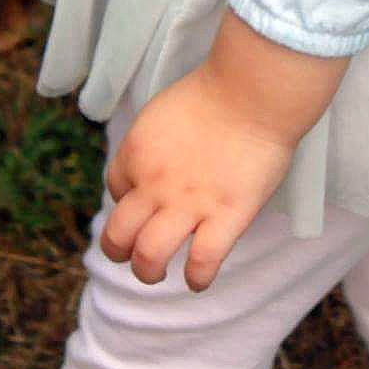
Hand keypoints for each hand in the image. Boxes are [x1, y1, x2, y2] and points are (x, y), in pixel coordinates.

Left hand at [99, 62, 295, 292]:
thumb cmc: (219, 90)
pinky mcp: (225, 217)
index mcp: (137, 152)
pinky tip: (198, 279)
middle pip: (117, 235)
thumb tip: (159, 165)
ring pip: (148, 257)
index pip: (114, 189)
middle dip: (120, 250)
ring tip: (158, 271)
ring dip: (148, 270)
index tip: (142, 203)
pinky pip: (201, 263)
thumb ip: (155, 143)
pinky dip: (196, 278)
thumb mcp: (165, 110)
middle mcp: (154, 184)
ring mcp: (189, 204)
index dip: (126, 200)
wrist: (254, 90)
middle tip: (134, 251)